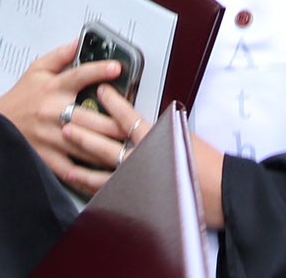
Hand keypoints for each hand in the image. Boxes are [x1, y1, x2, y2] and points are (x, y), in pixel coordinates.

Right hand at [0, 41, 129, 191]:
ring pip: (88, 146)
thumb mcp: (37, 70)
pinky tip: (106, 174)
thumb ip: (60, 55)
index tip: (117, 69)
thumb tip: (78, 42)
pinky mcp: (48, 158)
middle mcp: (53, 113)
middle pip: (92, 119)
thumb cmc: (19, 98)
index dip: (99, 70)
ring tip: (131, 152)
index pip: (78, 76)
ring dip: (110, 150)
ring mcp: (51, 138)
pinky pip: (74, 169)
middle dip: (117, 125)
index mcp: (52, 89)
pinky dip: (91, 173)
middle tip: (137, 126)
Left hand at [80, 81, 228, 226]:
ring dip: (81, 149)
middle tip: (67, 114)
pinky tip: (74, 175)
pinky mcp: (135, 195)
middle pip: (107, 139)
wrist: (220, 194)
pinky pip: (106, 187)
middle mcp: (144, 158)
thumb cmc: (208, 166)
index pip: (129, 117)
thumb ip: (165, 125)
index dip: (113, 102)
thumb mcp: (186, 135)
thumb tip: (152, 115)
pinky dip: (88, 181)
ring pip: (101, 163)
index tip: (102, 91)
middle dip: (84, 125)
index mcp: (158, 138)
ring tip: (65, 138)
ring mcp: (137, 178)